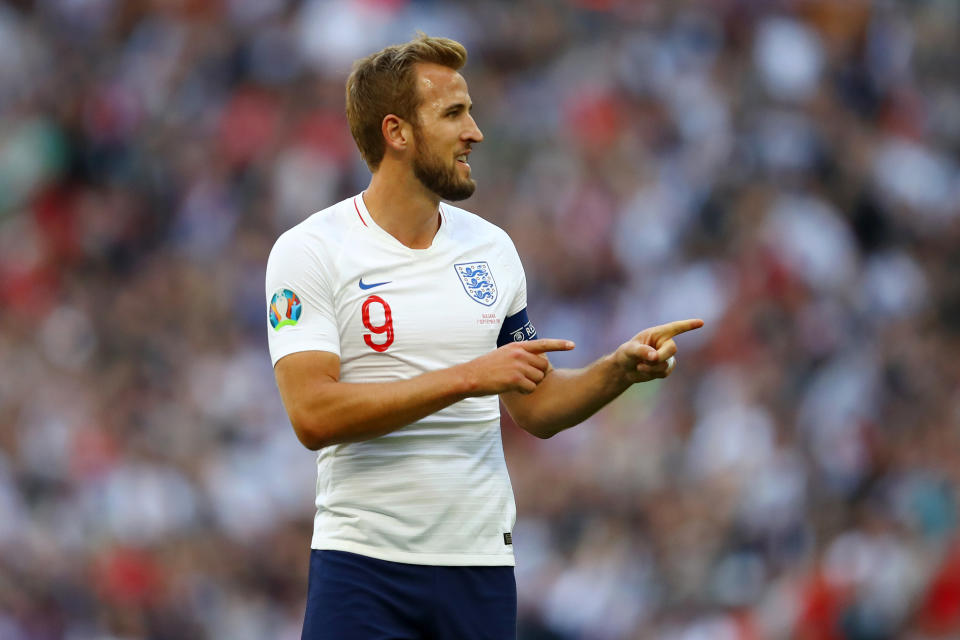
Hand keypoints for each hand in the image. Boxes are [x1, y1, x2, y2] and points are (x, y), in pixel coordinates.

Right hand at [460, 339, 574, 395]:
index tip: (573, 345)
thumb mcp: (503, 354)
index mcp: (517, 345)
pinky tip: (514, 390)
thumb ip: (519, 355)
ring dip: (531, 384)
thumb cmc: (485, 368)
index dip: (559, 345)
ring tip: (515, 383)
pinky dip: (526, 391)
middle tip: (524, 379)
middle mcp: (519, 353)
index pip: (543, 343)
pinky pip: (531, 388)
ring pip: (539, 378)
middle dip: (539, 374)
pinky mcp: (515, 379)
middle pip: (544, 365)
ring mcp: (518, 366)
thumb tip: (536, 361)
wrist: (470, 377)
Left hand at [614, 318, 702, 382]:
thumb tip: (655, 357)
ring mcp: (667, 357)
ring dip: (651, 367)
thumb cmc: (627, 353)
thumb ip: (641, 351)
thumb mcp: (629, 350)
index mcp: (658, 333)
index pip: (675, 328)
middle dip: (659, 357)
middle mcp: (665, 343)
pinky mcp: (666, 368)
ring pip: (666, 364)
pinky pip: (664, 373)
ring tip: (639, 365)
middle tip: (647, 361)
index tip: (701, 322)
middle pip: (672, 349)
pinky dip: (652, 373)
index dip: (688, 325)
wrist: (625, 368)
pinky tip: (643, 369)